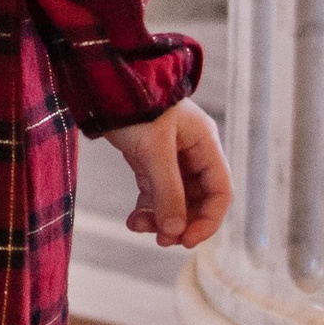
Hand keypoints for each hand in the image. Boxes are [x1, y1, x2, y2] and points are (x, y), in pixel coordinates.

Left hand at [108, 101, 231, 249]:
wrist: (104, 83)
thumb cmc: (136, 108)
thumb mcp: (154, 150)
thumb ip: (167, 191)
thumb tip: (174, 232)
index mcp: (206, 144)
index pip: (220, 192)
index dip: (208, 220)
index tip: (186, 241)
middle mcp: (193, 152)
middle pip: (198, 200)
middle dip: (180, 222)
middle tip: (161, 240)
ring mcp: (171, 157)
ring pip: (175, 200)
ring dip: (160, 218)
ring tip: (138, 227)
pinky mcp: (149, 160)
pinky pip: (155, 193)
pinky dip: (146, 209)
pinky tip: (132, 220)